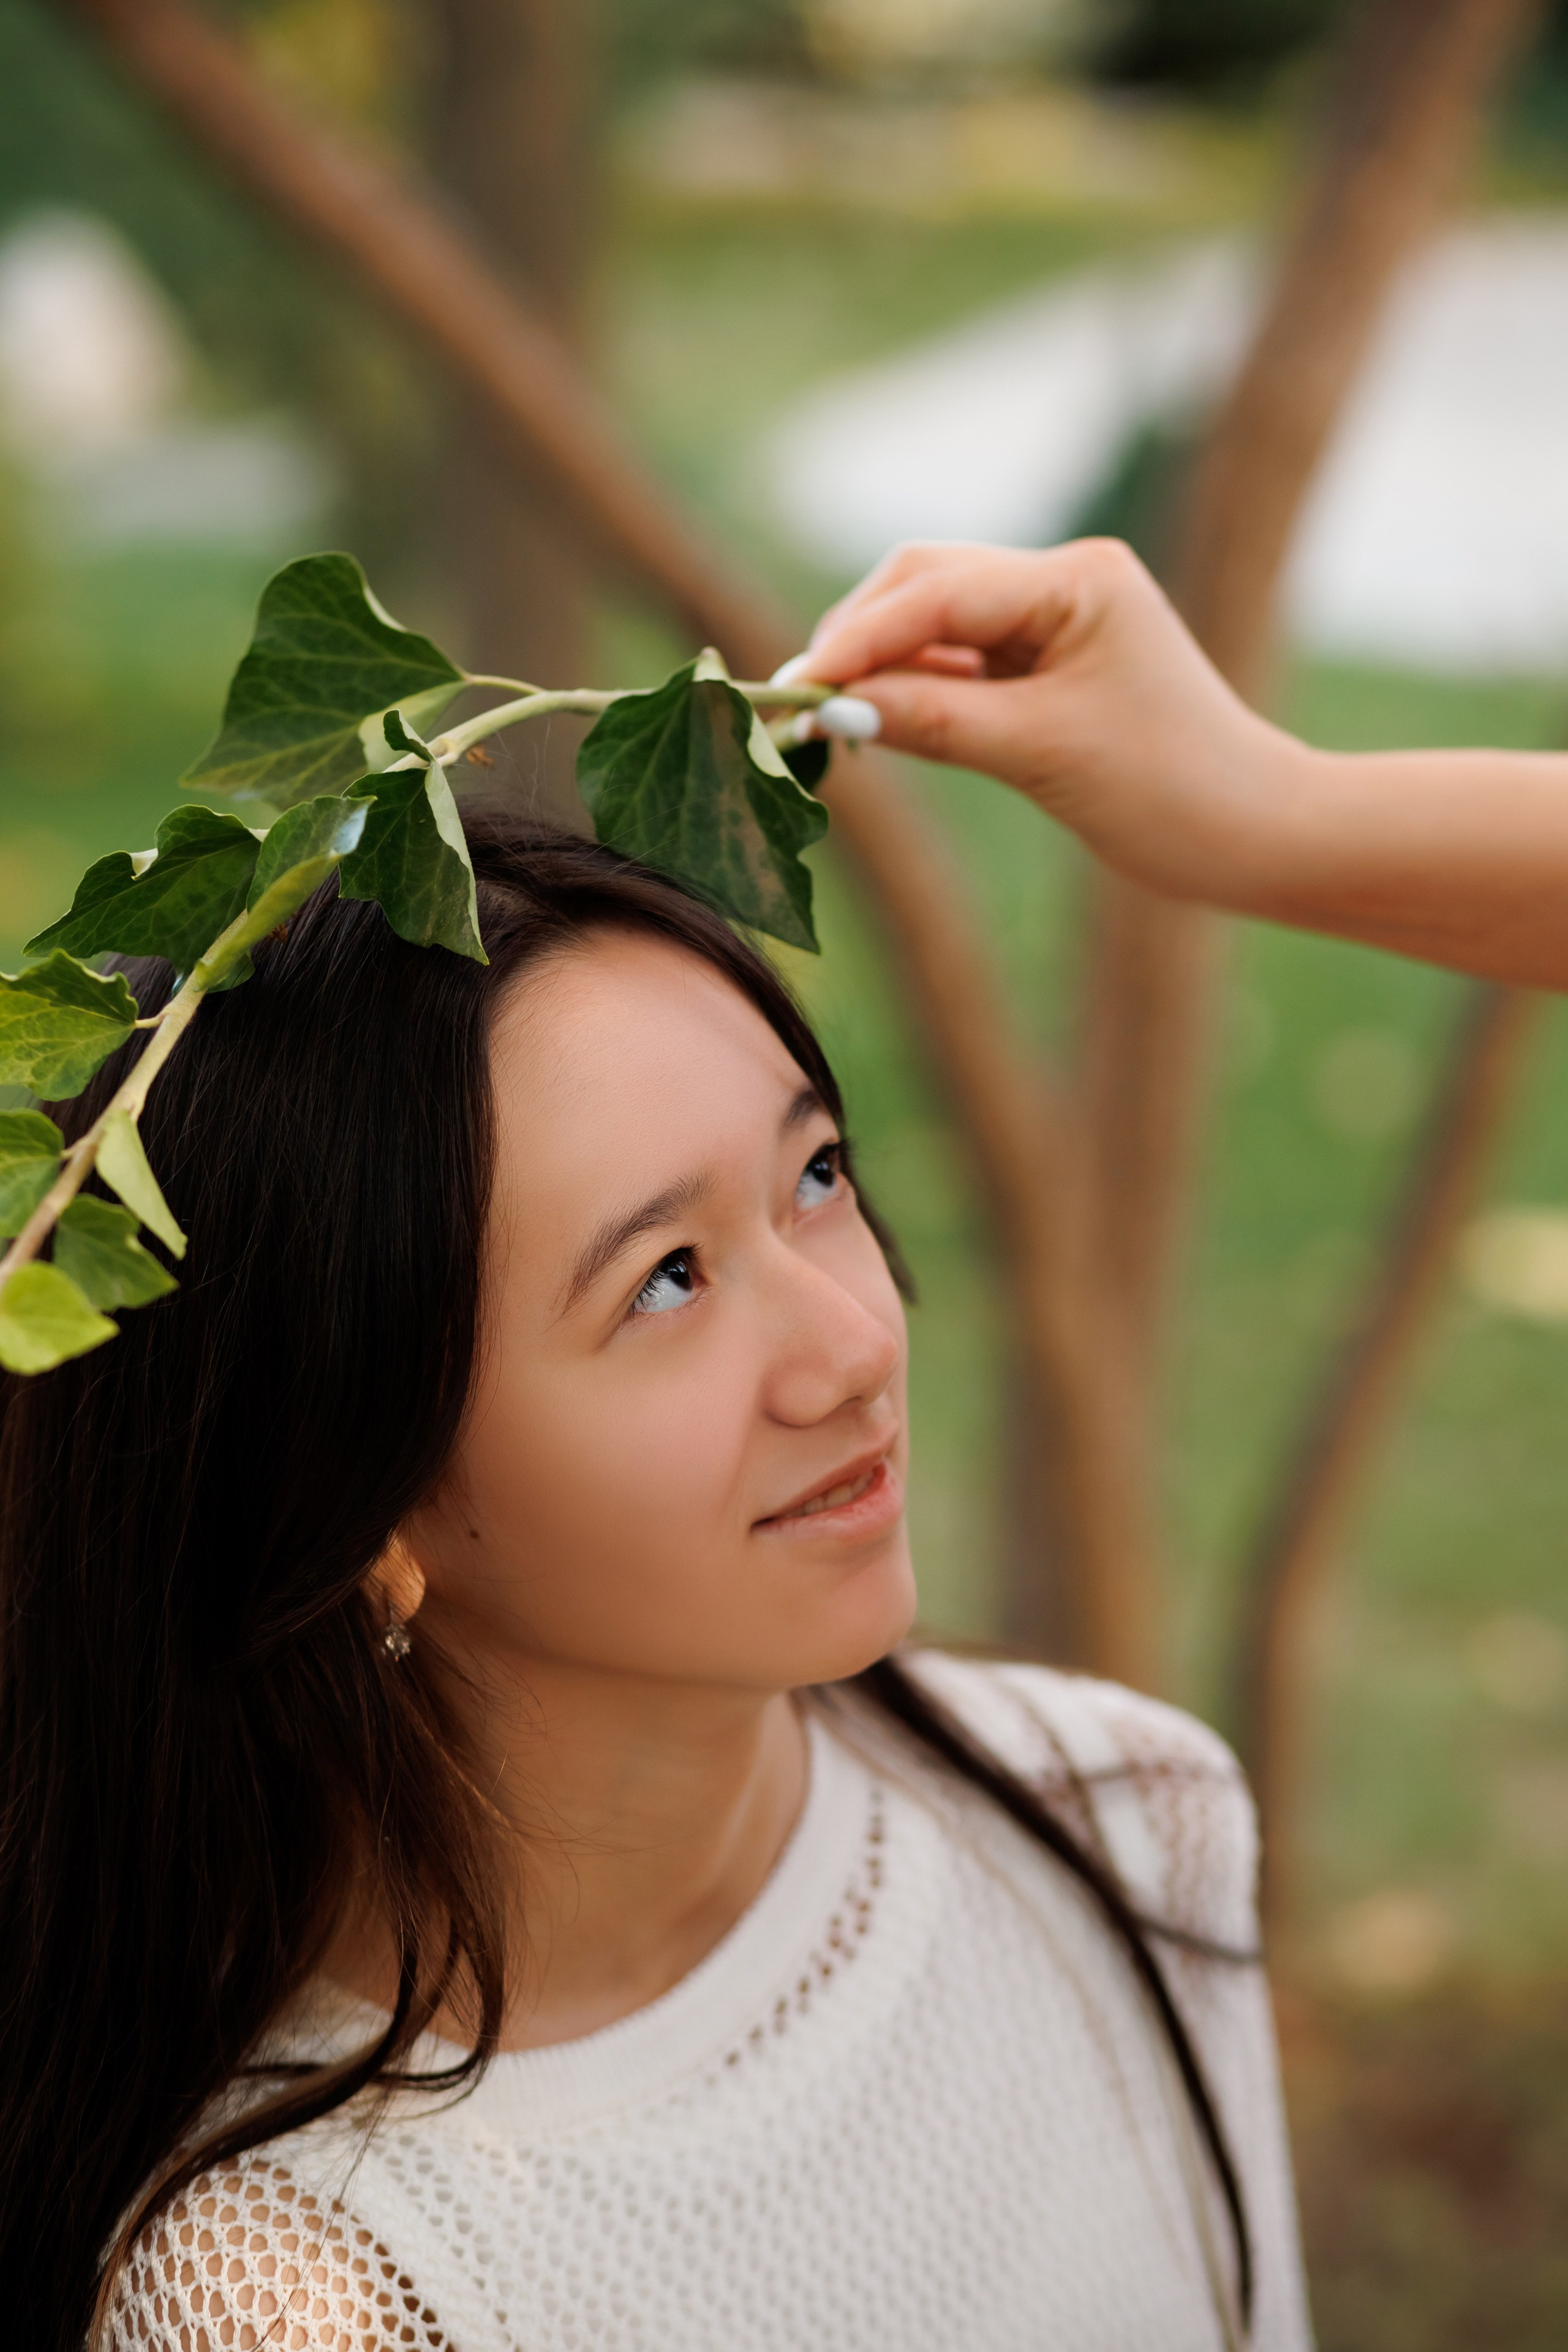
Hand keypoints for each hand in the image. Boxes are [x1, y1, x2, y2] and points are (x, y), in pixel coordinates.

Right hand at [786, 539, 1312, 907]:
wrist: (1252, 835)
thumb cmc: (1169, 793)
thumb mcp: (1039, 754)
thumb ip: (932, 720)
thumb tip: (829, 708)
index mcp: (1078, 579)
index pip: (937, 590)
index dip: (856, 638)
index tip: (794, 687)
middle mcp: (1064, 580)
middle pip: (922, 584)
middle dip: (857, 640)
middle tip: (796, 706)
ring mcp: (1053, 620)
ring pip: (931, 623)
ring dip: (877, 668)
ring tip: (824, 725)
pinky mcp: (1044, 664)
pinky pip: (955, 664)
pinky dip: (910, 691)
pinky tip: (872, 727)